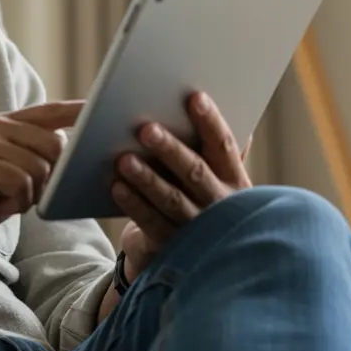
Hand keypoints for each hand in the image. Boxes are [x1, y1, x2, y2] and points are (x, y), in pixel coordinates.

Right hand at [0, 101, 83, 252]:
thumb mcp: (2, 175)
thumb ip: (29, 159)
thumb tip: (65, 152)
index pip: (46, 111)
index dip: (74, 110)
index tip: (98, 109)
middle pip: (54, 144)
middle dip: (48, 178)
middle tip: (18, 196)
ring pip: (40, 168)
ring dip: (27, 196)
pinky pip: (21, 184)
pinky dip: (12, 203)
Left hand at [113, 92, 251, 281]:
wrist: (189, 253)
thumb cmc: (195, 195)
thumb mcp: (211, 173)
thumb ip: (211, 146)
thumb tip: (212, 98)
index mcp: (234, 179)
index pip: (224, 146)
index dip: (211, 122)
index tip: (194, 97)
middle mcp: (220, 203)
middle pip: (195, 172)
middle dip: (170, 149)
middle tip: (145, 128)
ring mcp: (197, 227)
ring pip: (171, 198)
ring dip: (147, 177)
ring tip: (123, 158)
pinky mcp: (172, 246)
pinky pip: (151, 222)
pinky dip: (134, 204)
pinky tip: (116, 186)